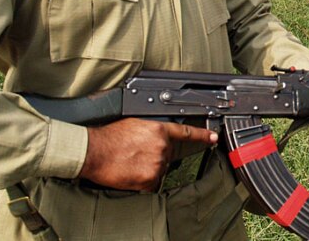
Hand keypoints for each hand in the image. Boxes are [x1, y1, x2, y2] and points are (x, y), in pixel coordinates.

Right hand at [79, 117, 216, 191]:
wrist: (95, 151)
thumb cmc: (109, 138)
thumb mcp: (135, 125)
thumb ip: (151, 130)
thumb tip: (156, 137)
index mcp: (159, 129)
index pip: (186, 132)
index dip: (202, 135)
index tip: (213, 138)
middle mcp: (162, 146)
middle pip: (168, 155)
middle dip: (155, 155)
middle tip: (136, 154)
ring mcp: (158, 163)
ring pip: (159, 169)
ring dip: (148, 169)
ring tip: (130, 162)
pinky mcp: (150, 179)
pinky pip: (152, 184)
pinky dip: (143, 181)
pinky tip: (131, 173)